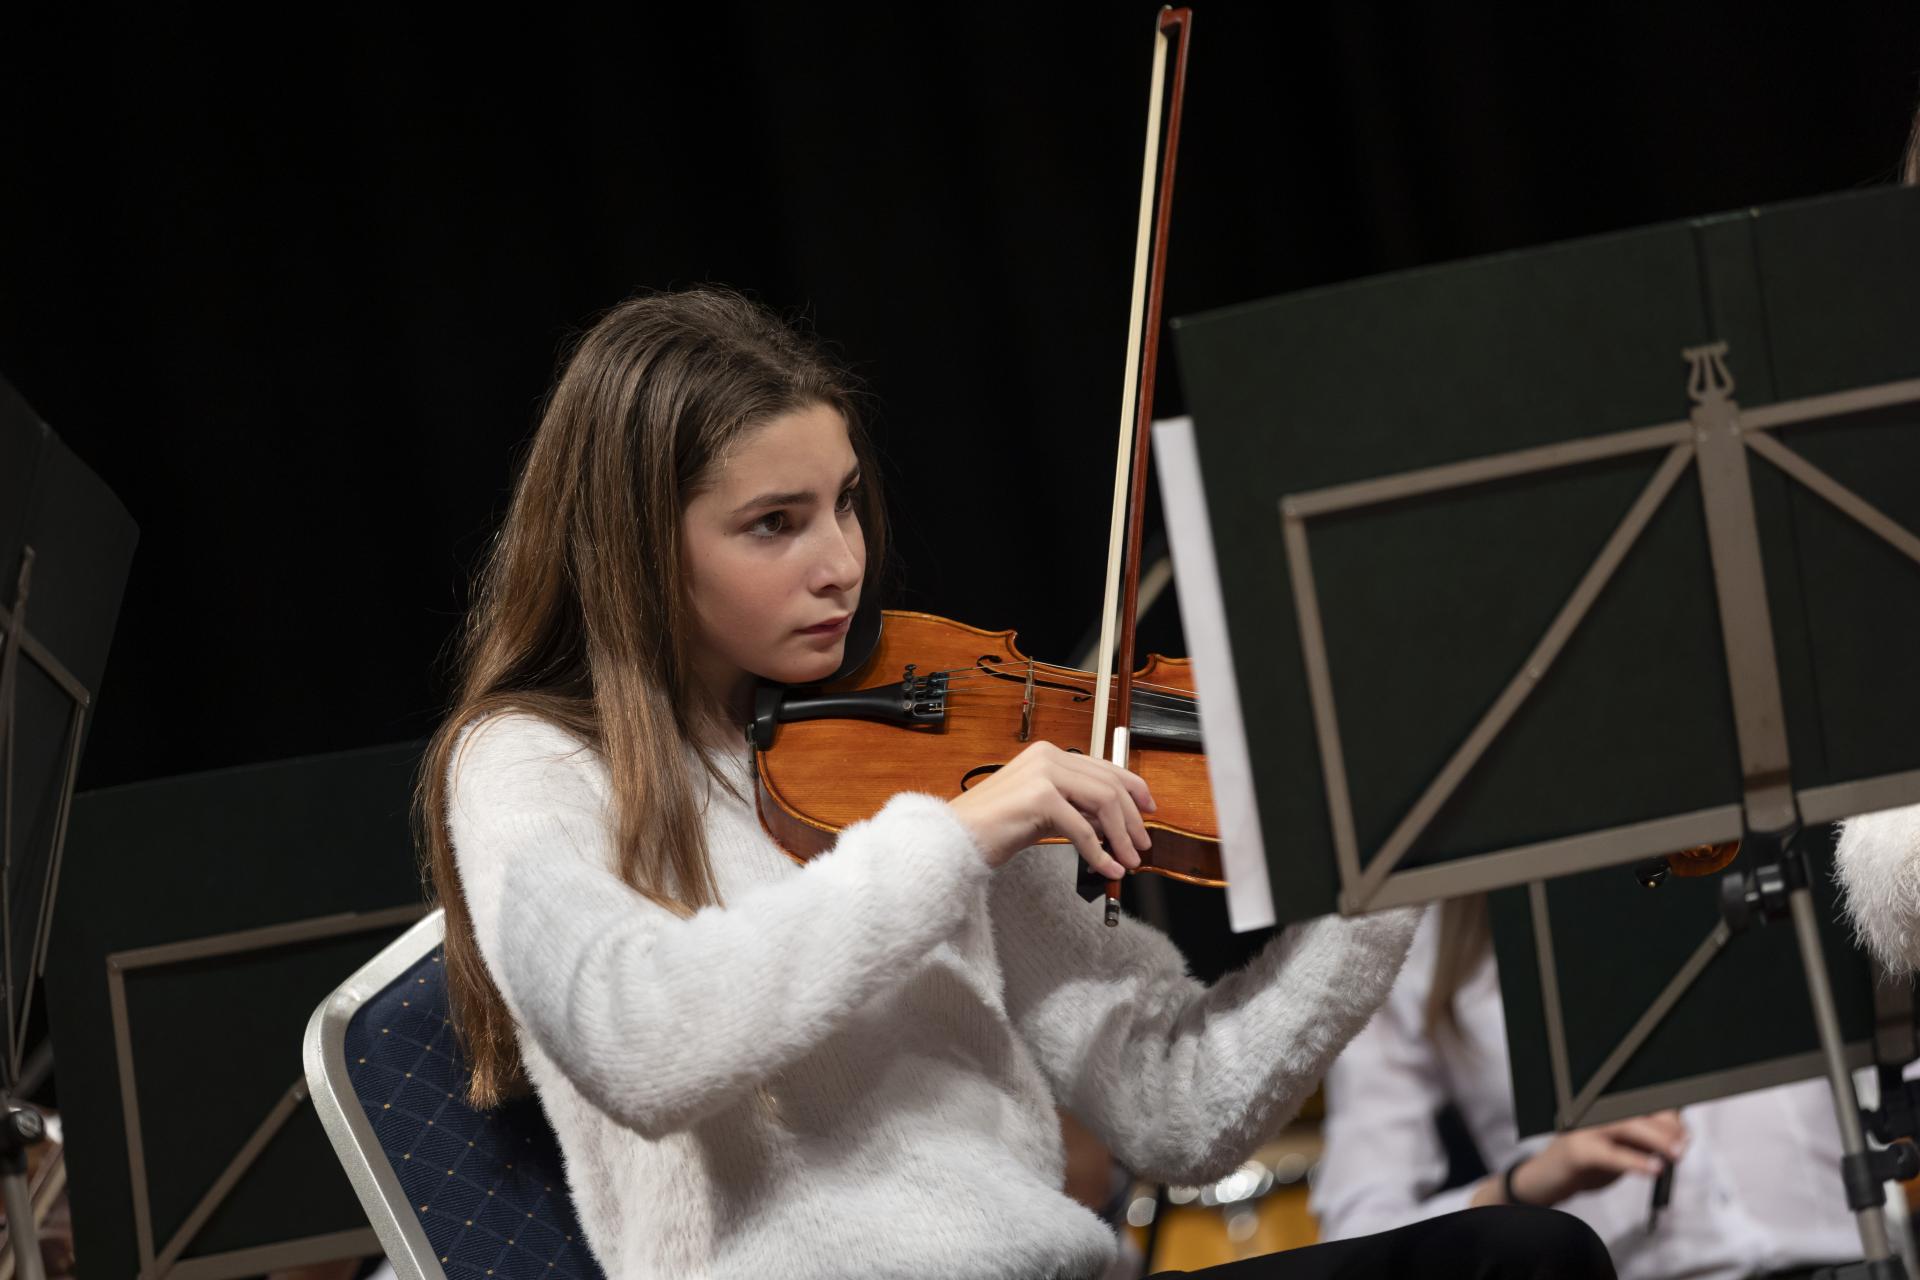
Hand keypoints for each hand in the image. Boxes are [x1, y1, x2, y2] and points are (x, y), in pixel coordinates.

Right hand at [946, 740, 1155, 877]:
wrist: (955, 838)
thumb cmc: (992, 828)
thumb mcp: (1043, 812)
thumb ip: (1075, 808)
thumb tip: (1113, 823)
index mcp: (1048, 755)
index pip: (1103, 767)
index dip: (1134, 788)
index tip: (1149, 809)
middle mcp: (1047, 757)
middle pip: (1109, 785)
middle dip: (1133, 819)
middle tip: (1142, 845)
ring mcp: (1043, 774)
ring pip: (1103, 803)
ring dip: (1122, 836)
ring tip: (1128, 861)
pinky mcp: (1039, 797)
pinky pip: (1083, 829)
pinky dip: (1100, 853)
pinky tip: (1107, 868)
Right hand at [1474, 1111, 1687, 1208]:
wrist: (1546, 1180)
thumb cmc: (1585, 1164)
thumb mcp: (1618, 1150)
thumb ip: (1642, 1144)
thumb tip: (1678, 1140)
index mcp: (1602, 1108)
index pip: (1640, 1101)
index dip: (1666, 1112)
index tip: (1684, 1131)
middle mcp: (1593, 1111)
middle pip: (1637, 1111)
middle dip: (1666, 1127)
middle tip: (1684, 1145)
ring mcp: (1583, 1128)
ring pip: (1627, 1126)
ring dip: (1657, 1140)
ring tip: (1676, 1155)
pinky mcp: (1577, 1151)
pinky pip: (1612, 1155)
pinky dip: (1636, 1162)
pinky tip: (1653, 1169)